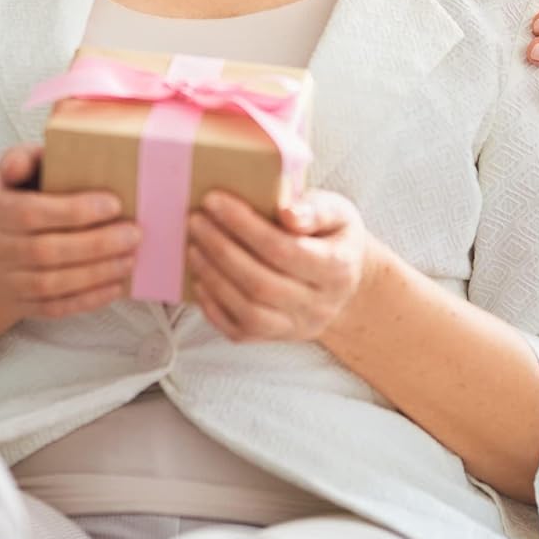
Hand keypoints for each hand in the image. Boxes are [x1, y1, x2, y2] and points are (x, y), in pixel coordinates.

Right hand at [0, 144, 140, 322]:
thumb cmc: (8, 204)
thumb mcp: (7, 175)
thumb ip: (21, 159)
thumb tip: (26, 160)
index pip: (31, 213)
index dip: (72, 211)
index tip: (113, 204)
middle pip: (47, 251)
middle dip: (96, 244)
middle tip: (134, 233)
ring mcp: (9, 281)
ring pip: (53, 283)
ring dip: (97, 273)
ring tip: (131, 257)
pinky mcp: (23, 305)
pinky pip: (56, 308)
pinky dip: (88, 300)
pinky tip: (116, 285)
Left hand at [187, 188, 370, 343]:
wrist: (345, 281)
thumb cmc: (332, 237)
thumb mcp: (338, 213)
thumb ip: (316, 209)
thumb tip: (288, 213)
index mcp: (338, 269)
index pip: (284, 250)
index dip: (245, 226)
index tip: (214, 200)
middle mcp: (320, 305)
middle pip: (261, 283)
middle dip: (221, 249)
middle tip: (195, 220)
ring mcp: (298, 327)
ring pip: (249, 311)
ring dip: (213, 277)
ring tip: (193, 245)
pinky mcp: (277, 338)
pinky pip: (241, 331)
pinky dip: (214, 306)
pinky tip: (199, 278)